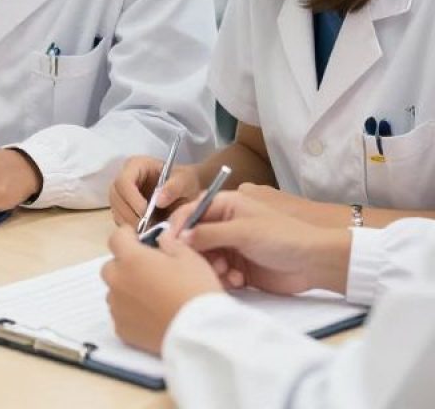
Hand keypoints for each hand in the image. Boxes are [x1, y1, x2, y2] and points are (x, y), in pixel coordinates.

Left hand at [102, 227, 222, 354]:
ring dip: (127, 289)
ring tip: (152, 297)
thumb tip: (161, 240)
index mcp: (131, 258)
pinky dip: (130, 312)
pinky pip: (120, 315)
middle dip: (125, 265)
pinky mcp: (122, 331)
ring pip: (115, 292)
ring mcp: (117, 308)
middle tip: (148, 271)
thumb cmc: (195, 292)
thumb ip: (170, 244)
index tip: (138, 239)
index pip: (116, 237)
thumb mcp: (189, 258)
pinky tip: (150, 316)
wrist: (200, 335)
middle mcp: (118, 281)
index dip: (127, 236)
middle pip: (111, 267)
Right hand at [109, 156, 199, 226]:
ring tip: (150, 231)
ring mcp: (122, 194)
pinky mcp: (123, 209)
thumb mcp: (185, 181)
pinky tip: (146, 232)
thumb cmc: (185, 182)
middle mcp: (124, 178)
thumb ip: (174, 187)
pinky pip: (120, 220)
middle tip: (148, 227)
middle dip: (130, 214)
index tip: (146, 213)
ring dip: (130, 223)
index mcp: (135, 166)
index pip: (123, 182)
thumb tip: (158, 201)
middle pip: (115, 197)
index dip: (132, 199)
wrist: (187, 193)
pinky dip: (131, 229)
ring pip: (116, 210)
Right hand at [173, 191, 351, 294]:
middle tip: (209, 264)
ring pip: (206, 258)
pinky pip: (220, 273)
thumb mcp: (242, 230)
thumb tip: (179, 238)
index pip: (192, 211)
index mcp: (225, 204)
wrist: (314, 263)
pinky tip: (239, 281)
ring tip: (228, 274)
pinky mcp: (239, 267)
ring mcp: (232, 246)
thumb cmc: (280, 236)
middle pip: (196, 237)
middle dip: (198, 252)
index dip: (180, 226)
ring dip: (213, 268)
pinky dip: (225, 278)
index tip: (171, 244)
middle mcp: (225, 224)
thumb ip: (209, 233)